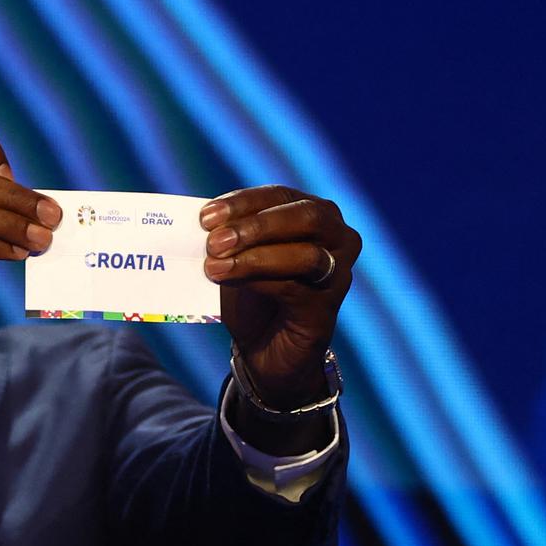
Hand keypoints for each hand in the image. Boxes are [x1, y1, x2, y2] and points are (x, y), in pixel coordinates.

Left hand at [201, 185, 360, 408]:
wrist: (264, 349)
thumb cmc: (252, 295)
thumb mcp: (239, 257)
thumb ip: (230, 236)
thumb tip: (207, 223)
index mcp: (314, 214)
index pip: (280, 195)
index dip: (243, 202)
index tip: (206, 216)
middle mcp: (337, 238)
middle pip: (305, 217)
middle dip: (256, 225)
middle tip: (214, 241)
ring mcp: (339, 273)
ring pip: (305, 254)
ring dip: (255, 256)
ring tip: (214, 265)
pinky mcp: (327, 307)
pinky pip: (296, 287)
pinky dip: (258, 281)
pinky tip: (228, 280)